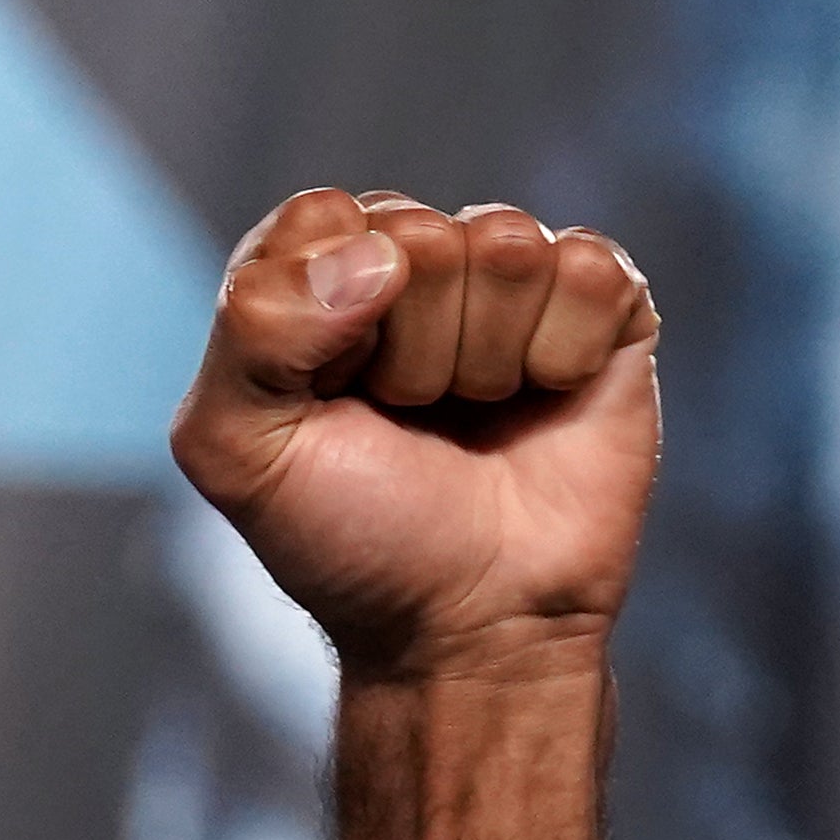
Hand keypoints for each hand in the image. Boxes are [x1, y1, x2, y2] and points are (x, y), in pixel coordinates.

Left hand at [171, 190, 657, 686]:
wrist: (472, 622)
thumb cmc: (351, 539)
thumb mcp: (237, 451)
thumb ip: (250, 333)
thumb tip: (378, 255)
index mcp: (315, 280)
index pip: (322, 217)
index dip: (325, 312)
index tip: (330, 393)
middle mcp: (413, 264)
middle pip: (415, 233)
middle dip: (405, 350)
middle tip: (408, 420)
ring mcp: (510, 280)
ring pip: (506, 244)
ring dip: (480, 360)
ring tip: (472, 417)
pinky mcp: (601, 304)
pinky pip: (588, 270)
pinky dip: (561, 353)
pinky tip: (543, 401)